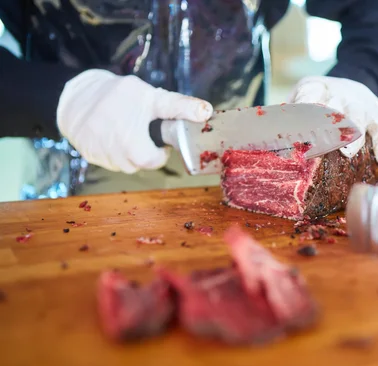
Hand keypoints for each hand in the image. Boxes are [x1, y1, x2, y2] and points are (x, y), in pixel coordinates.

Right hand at [57, 69, 212, 173]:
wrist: (75, 95)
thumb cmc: (118, 94)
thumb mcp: (152, 97)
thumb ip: (180, 107)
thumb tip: (207, 112)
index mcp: (133, 144)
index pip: (156, 161)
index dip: (160, 149)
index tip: (157, 134)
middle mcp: (115, 155)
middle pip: (142, 164)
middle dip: (146, 149)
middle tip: (140, 129)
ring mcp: (101, 157)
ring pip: (127, 164)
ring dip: (130, 151)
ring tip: (125, 128)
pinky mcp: (90, 157)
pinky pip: (111, 160)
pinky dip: (115, 150)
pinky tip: (111, 134)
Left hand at [287, 76, 377, 166]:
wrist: (358, 81)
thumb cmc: (323, 96)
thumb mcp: (304, 93)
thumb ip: (289, 111)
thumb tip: (267, 136)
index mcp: (318, 88)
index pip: (310, 95)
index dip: (304, 108)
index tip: (297, 123)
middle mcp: (341, 95)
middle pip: (336, 108)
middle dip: (329, 125)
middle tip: (322, 142)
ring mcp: (361, 106)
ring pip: (359, 119)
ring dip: (354, 137)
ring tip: (348, 153)